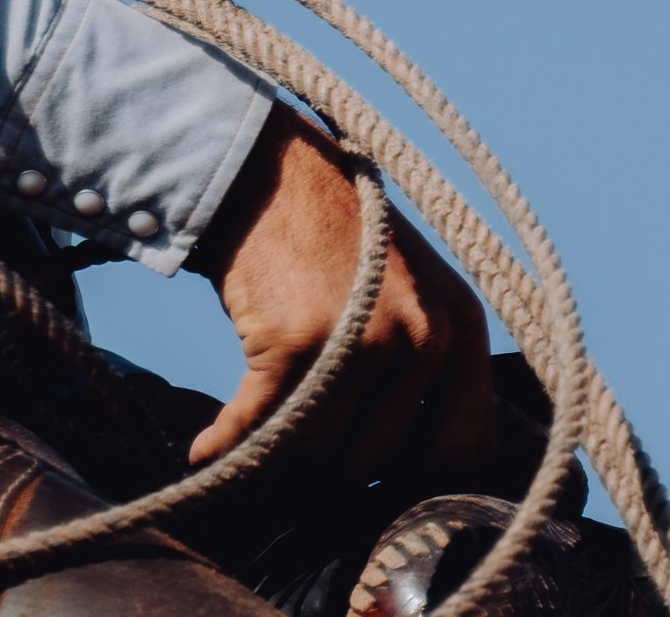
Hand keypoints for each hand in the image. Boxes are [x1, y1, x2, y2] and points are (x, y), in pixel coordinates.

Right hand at [184, 106, 493, 479]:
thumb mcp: (411, 289)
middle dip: (328, 474)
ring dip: (273, 460)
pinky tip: (205, 449)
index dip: (420, 489)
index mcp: (462, 328)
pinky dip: (225, 446)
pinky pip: (260, 428)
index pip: (465, 451)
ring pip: (318, 449)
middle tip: (292, 475)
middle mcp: (425, 336)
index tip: (378, 500)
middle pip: (377, 460)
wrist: (267, 168)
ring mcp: (363, 340)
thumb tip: (410, 473)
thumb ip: (425, 366)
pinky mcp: (297, 342)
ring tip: (246, 457)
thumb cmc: (333, 236)